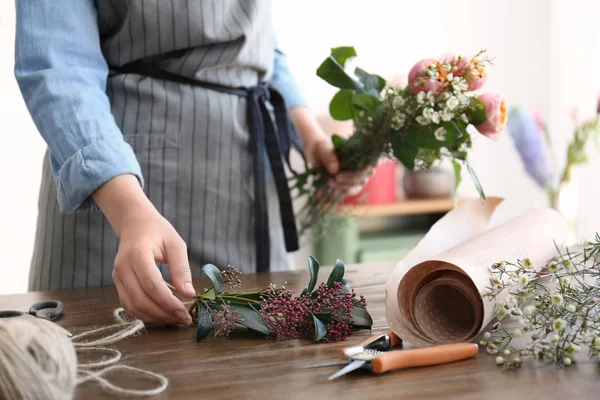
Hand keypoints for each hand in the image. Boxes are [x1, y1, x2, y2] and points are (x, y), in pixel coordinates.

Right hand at [93, 175, 193, 325]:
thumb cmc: (158, 231)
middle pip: (141, 300)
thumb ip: (181, 268)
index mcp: (137, 254)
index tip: (185, 312)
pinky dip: (144, 314)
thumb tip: (189, 293)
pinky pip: (128, 305)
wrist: (135, 224)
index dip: (168, 302)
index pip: (152, 285)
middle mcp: (123, 267)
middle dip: (163, 314)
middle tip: (183, 320)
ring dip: (154, 318)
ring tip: (175, 320)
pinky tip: (161, 315)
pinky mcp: (117, 283)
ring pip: (132, 306)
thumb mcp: (176, 244)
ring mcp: (117, 276)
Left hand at [289, 107, 373, 196]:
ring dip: (345, 185)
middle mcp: (365, 164)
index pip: (373, 160)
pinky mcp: (352, 184)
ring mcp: (360, 175)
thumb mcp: (324, 148)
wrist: (318, 155)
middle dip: (351, 178)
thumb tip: (335, 170)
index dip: (365, 166)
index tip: (351, 167)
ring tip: (331, 181)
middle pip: (365, 174)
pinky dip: (343, 189)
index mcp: (363, 151)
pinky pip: (352, 190)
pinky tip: (333, 185)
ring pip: (359, 184)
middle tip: (336, 177)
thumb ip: (329, 157)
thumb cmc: (324, 148)